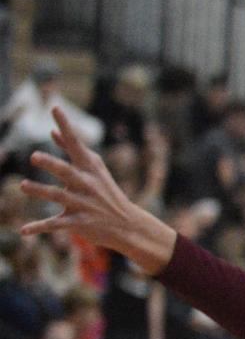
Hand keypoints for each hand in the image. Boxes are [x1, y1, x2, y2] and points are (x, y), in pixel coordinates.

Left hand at [19, 107, 173, 273]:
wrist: (126, 223)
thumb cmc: (106, 191)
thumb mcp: (92, 169)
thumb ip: (70, 150)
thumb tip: (52, 131)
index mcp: (89, 167)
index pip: (75, 143)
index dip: (65, 125)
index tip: (54, 108)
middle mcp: (87, 183)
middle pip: (66, 171)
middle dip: (51, 164)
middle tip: (34, 157)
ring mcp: (83, 203)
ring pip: (59, 196)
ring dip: (40, 191)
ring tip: (23, 186)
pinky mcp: (79, 222)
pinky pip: (55, 225)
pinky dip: (39, 228)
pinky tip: (23, 231)